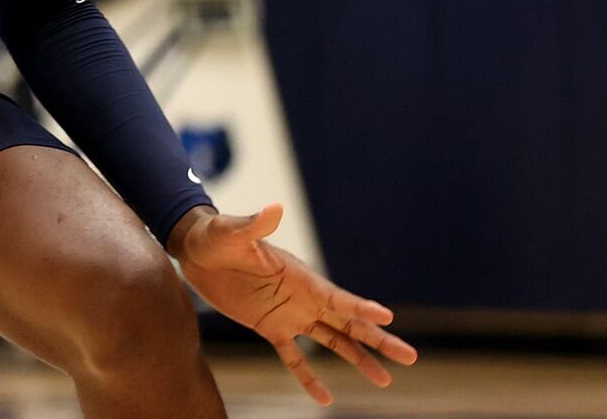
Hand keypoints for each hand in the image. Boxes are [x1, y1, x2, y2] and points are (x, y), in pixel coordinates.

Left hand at [169, 203, 417, 404]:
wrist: (197, 252)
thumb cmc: (217, 237)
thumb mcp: (234, 232)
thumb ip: (256, 225)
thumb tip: (274, 208)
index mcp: (300, 277)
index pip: (338, 297)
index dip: (362, 308)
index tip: (389, 317)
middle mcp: (303, 298)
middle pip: (349, 323)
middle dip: (378, 339)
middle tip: (410, 357)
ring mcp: (289, 315)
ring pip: (333, 342)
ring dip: (358, 359)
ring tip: (385, 380)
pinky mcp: (269, 327)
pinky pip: (294, 358)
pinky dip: (309, 377)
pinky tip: (325, 398)